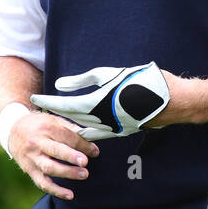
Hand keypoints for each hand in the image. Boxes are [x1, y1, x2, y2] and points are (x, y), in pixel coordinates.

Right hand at [5, 110, 99, 200]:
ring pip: (49, 168)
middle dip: (71, 157)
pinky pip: (42, 182)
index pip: (66, 137)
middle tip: (85, 163)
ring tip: (84, 175)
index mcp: (46, 127)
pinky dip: (55, 190)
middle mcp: (37, 143)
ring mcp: (32, 158)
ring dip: (67, 173)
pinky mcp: (29, 170)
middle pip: (55, 150)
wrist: (12, 129)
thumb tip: (91, 136)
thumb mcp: (53, 119)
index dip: (82, 145)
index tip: (95, 151)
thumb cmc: (38, 124)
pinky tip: (69, 195)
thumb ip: (70, 128)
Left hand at [29, 62, 169, 139]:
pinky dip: (86, 132)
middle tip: (40, 107)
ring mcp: (112, 128)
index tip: (35, 98)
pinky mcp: (122, 132)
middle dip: (55, 111)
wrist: (172, 100)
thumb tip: (60, 84)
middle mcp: (102, 119)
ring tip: (55, 118)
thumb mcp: (111, 74)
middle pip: (71, 117)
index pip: (66, 105)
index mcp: (98, 103)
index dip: (49, 101)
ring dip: (68, 123)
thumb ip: (84, 80)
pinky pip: (98, 134)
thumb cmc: (143, 81)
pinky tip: (79, 133)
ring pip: (83, 127)